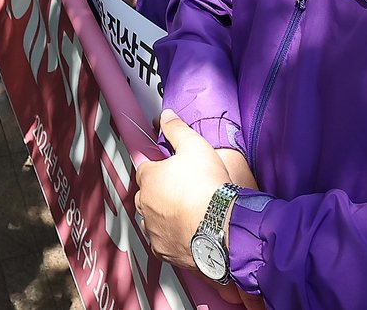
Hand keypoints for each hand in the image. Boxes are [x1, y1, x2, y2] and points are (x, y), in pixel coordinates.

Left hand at [133, 107, 233, 269]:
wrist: (222, 228)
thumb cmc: (207, 188)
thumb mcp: (195, 146)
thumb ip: (178, 129)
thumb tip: (167, 115)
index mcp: (149, 178)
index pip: (144, 168)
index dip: (159, 166)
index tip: (171, 169)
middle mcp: (145, 205)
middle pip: (146, 194)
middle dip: (159, 191)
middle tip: (182, 190)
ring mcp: (153, 229)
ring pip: (152, 219)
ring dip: (163, 215)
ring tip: (186, 212)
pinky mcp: (164, 250)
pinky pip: (162, 242)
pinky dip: (171, 237)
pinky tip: (187, 232)